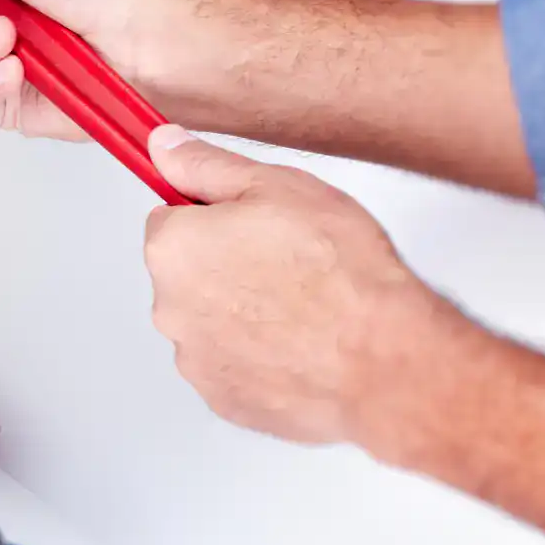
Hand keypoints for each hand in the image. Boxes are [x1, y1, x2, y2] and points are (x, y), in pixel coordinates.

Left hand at [142, 124, 450, 452]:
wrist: (382, 357)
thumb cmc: (339, 271)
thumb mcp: (275, 186)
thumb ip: (205, 164)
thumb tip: (163, 146)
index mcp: (172, 249)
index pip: (169, 219)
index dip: (214, 216)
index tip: (250, 223)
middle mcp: (169, 308)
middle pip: (188, 274)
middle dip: (226, 266)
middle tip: (287, 263)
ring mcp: (195, 359)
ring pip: (210, 321)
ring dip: (242, 313)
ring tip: (302, 307)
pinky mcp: (223, 398)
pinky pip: (234, 365)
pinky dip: (259, 355)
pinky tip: (301, 344)